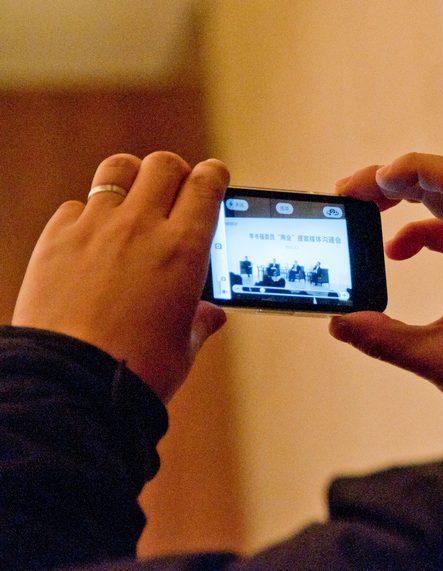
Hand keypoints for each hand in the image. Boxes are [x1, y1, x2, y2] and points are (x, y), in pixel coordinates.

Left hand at [12, 152, 229, 401]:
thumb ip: (201, 321)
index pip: (206, 183)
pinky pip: (75, 207)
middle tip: (175, 191)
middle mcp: (142, 226)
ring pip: (118, 170)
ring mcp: (96, 228)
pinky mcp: (57, 239)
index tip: (214, 178)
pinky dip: (88, 216)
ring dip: (131, 178)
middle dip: (175, 172)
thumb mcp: (184, 346)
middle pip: (163, 165)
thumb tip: (212, 315)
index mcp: (185, 248)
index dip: (214, 175)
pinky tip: (92, 240)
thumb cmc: (138, 369)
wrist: (73, 383)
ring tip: (132, 200)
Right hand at [331, 153, 442, 428]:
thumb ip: (386, 340)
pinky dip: (421, 234)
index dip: (410, 168)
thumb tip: (339, 322)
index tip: (371, 184)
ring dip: (403, 205)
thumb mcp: (442, 361)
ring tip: (364, 215)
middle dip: (391, 183)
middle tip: (349, 195)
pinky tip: (397, 255)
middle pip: (442, 184)